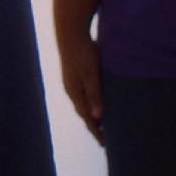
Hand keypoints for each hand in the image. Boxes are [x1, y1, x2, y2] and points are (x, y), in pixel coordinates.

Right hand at [57, 29, 104, 144]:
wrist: (70, 31)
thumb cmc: (83, 52)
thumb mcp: (91, 74)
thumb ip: (94, 95)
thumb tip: (97, 118)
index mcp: (75, 92)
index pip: (86, 117)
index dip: (96, 131)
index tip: (104, 144)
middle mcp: (71, 88)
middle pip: (83, 112)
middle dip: (94, 125)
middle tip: (105, 138)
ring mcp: (71, 80)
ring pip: (83, 102)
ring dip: (92, 113)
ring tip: (102, 121)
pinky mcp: (74, 72)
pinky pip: (83, 93)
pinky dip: (91, 101)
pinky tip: (97, 98)